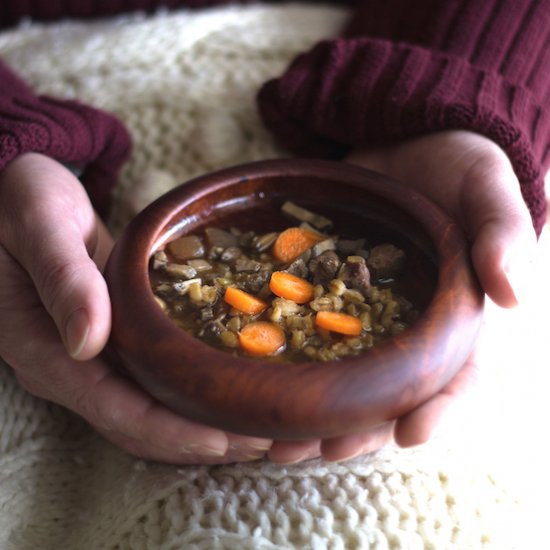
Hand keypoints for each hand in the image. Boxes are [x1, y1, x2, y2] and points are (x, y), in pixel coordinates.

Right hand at [0, 153, 270, 463]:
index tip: (223, 441)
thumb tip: (89, 342)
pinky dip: (189, 393)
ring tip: (253, 426)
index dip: (170, 431)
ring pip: (147, 409)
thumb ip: (64, 280)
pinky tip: (225, 388)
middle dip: (196, 439)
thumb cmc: (20, 199)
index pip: (113, 409)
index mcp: (43, 348)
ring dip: (199, 423)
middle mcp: (67, 365)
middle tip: (259, 441)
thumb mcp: (40, 226)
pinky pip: (150, 381)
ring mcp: (88, 356)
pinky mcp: (109, 341)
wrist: (16, 194)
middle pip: (137, 423)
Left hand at [268, 130, 536, 462]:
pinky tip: (260, 390)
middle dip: (359, 428)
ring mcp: (369, 317)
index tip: (410, 434)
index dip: (441, 409)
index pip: (462, 375)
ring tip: (277, 442)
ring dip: (316, 416)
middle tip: (318, 451)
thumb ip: (503, 233)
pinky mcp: (330, 298)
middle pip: (392, 394)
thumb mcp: (488, 188)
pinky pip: (310, 339)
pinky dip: (290, 370)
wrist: (407, 146)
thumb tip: (516, 296)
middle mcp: (415, 328)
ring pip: (347, 381)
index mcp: (463, 316)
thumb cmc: (461, 166)